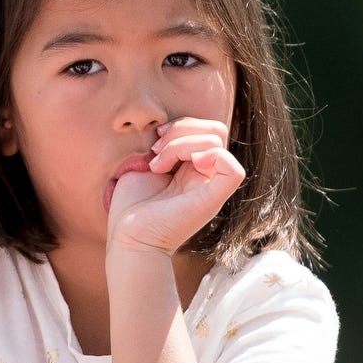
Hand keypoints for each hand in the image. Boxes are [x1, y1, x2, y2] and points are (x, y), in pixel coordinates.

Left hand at [106, 118, 243, 256]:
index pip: (205, 130)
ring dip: (180, 144)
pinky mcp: (214, 199)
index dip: (181, 125)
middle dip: (182, 129)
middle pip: (215, 130)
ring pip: (217, 141)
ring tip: (157, 165)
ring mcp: (211, 187)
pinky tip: (182, 167)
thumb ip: (162, 145)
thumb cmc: (132, 209)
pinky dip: (210, 156)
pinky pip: (233, 169)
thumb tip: (167, 130)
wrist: (129, 237)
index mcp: (193, 168)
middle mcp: (206, 176)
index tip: (155, 141)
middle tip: (156, 150)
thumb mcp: (144, 165)